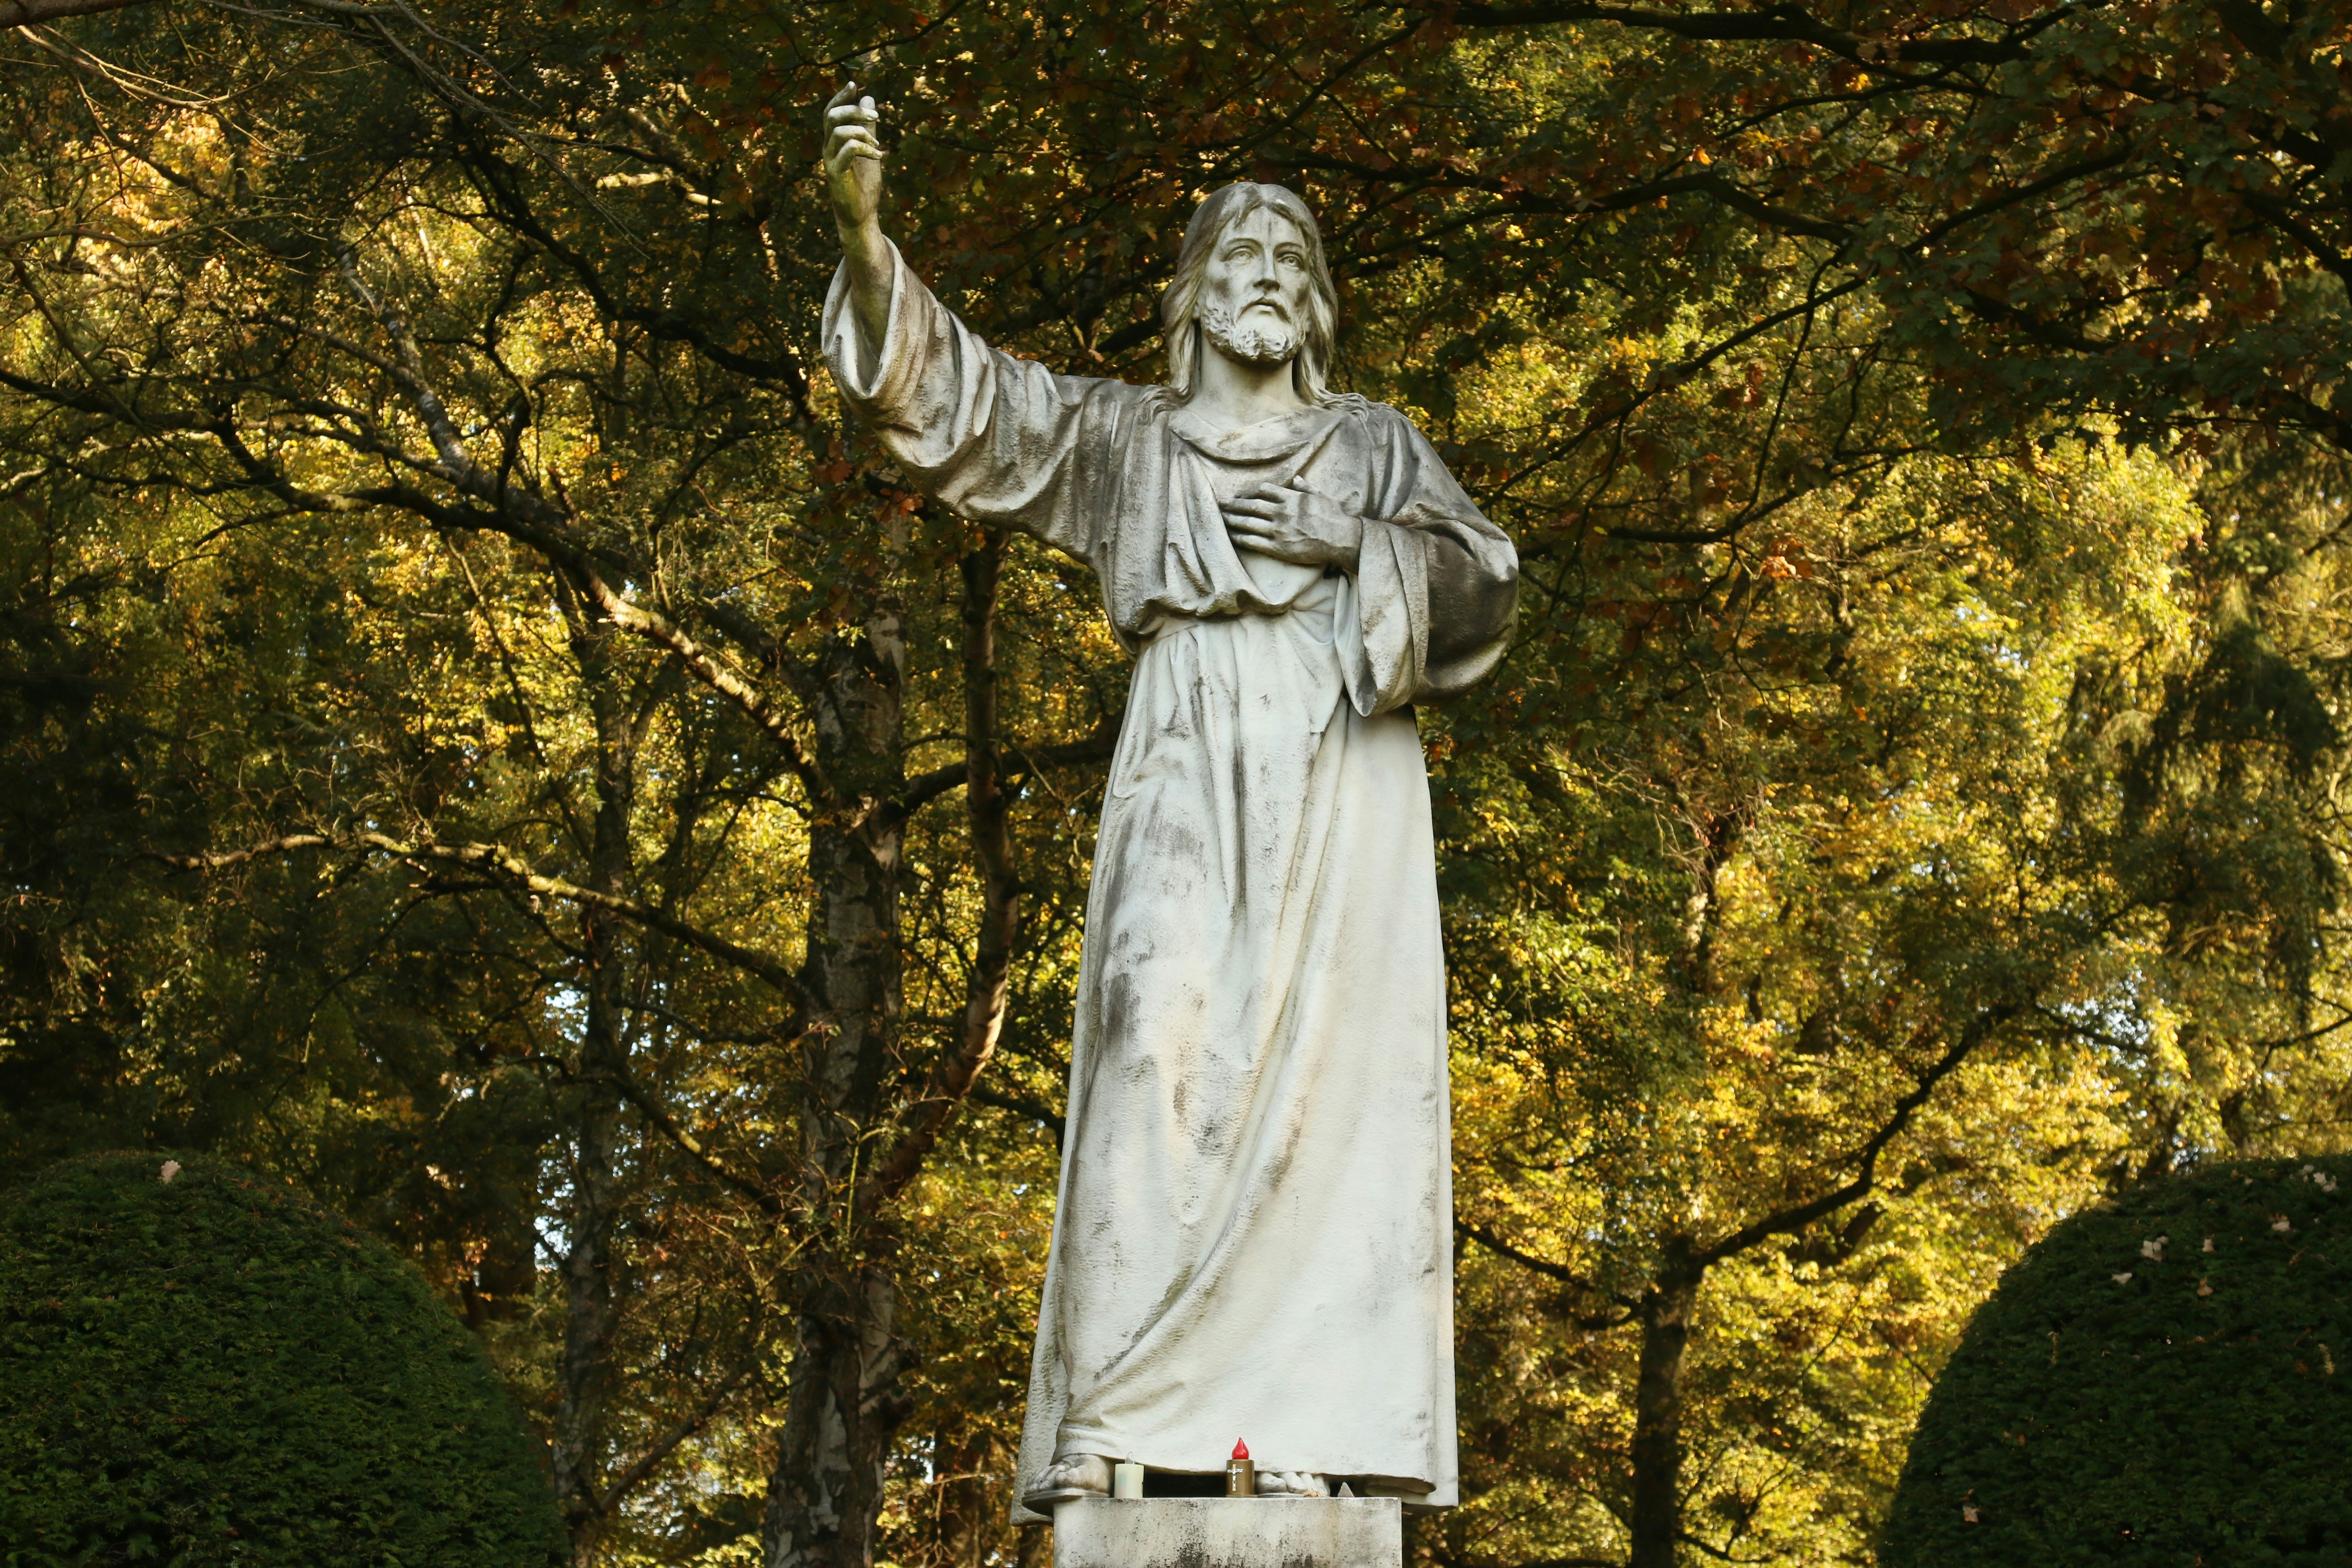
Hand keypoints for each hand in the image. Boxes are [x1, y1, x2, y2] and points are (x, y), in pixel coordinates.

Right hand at [824, 82, 882, 238]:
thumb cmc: (863, 184)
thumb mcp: (869, 149)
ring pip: (839, 131)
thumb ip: (868, 126)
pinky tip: (879, 156)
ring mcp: (830, 160)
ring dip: (863, 133)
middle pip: (832, 116)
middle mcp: (828, 147)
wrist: (860, 215)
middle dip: (855, 110)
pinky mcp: (836, 174)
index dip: (841, 96)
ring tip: (878, 146)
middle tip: (877, 117)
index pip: (831, 111)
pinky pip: (848, 150)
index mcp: (834, 140)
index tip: (854, 84)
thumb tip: (868, 98)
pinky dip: (866, 149)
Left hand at [1221, 477, 1363, 570]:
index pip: (1264, 490)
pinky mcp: (1278, 547)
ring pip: (1249, 523)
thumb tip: (1297, 478)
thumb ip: (1307, 487)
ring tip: (1221, 518)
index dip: (1250, 491)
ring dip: (1233, 519)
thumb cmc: (1334, 517)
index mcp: (1291, 498)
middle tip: (1221, 503)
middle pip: (1251, 505)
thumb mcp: (1322, 496)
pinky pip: (1253, 541)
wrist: (1340, 539)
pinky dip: (1240, 538)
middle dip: (1234, 504)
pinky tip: (1231, 536)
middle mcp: (1282, 512)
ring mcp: (1278, 530)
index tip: (1241, 494)